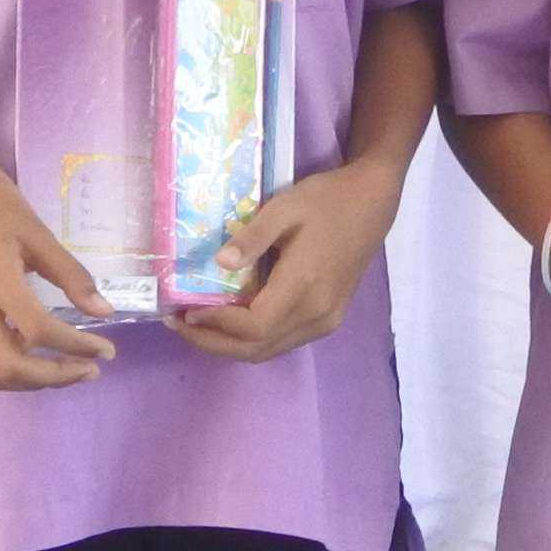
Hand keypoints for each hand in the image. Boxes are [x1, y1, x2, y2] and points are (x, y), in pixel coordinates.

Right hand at [0, 148, 115, 389]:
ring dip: (32, 380)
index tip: (107, 350)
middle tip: (90, 369)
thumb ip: (71, 275)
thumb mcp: (37, 231)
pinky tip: (40, 350)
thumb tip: (104, 312)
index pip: (38, 331)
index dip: (77, 346)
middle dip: (54, 378)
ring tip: (68, 367)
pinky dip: (14, 366)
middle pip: (9, 369)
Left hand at [175, 158, 402, 365]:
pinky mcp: (329, 319)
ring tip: (198, 326)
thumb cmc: (326, 200)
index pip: (253, 326)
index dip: (215, 327)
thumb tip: (219, 264)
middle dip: (213, 344)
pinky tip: (232, 322)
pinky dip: (252, 340)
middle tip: (178, 326)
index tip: (184, 313)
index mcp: (304, 286)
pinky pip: (283, 341)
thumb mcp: (285, 207)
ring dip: (230, 346)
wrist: (371, 204)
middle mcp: (316, 314)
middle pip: (257, 349)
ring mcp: (325, 321)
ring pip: (270, 350)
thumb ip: (252, 237)